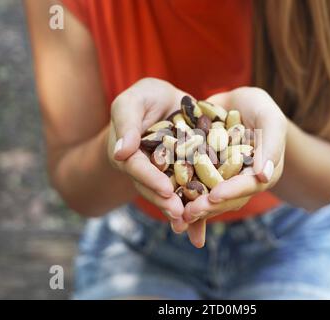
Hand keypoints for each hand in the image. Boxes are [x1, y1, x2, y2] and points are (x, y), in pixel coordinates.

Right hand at [107, 78, 188, 232]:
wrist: (168, 102)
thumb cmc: (145, 98)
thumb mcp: (133, 102)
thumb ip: (127, 122)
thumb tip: (120, 152)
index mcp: (130, 154)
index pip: (138, 167)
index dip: (150, 179)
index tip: (164, 189)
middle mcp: (148, 169)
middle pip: (155, 188)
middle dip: (166, 202)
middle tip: (180, 215)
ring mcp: (168, 174)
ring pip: (173, 194)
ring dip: (181, 209)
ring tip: (192, 223)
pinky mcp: (188, 172)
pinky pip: (191, 188)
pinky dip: (198, 201)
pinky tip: (208, 215)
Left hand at [183, 87, 287, 246]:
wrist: (236, 102)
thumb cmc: (260, 108)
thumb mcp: (270, 120)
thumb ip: (270, 145)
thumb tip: (264, 175)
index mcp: (260, 174)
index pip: (248, 186)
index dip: (232, 191)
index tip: (214, 195)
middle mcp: (239, 181)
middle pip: (226, 197)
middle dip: (208, 206)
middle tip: (189, 212)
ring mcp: (220, 179)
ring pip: (208, 196)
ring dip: (194, 207)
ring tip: (178, 214)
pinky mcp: (202, 172)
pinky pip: (192, 185)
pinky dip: (181, 195)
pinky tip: (166, 202)